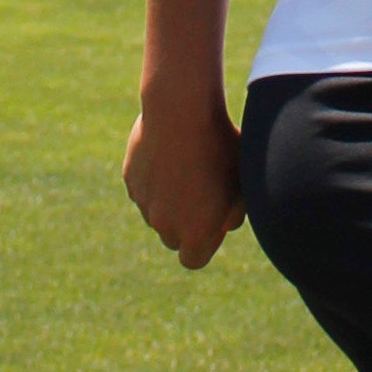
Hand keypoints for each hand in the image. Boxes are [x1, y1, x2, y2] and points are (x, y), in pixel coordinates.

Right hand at [122, 90, 244, 267]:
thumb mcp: (241, 184)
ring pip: (155, 211)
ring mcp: (143, 201)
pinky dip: (154, 178)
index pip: (193, 260)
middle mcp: (164, 224)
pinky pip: (143, 187)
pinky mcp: (130, 179)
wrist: (181, 111)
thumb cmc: (220, 147)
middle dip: (184, 224)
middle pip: (172, 238)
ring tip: (187, 166)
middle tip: (202, 193)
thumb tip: (223, 225)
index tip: (213, 222)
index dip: (205, 244)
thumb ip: (233, 214)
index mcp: (193, 233)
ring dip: (168, 200)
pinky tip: (170, 152)